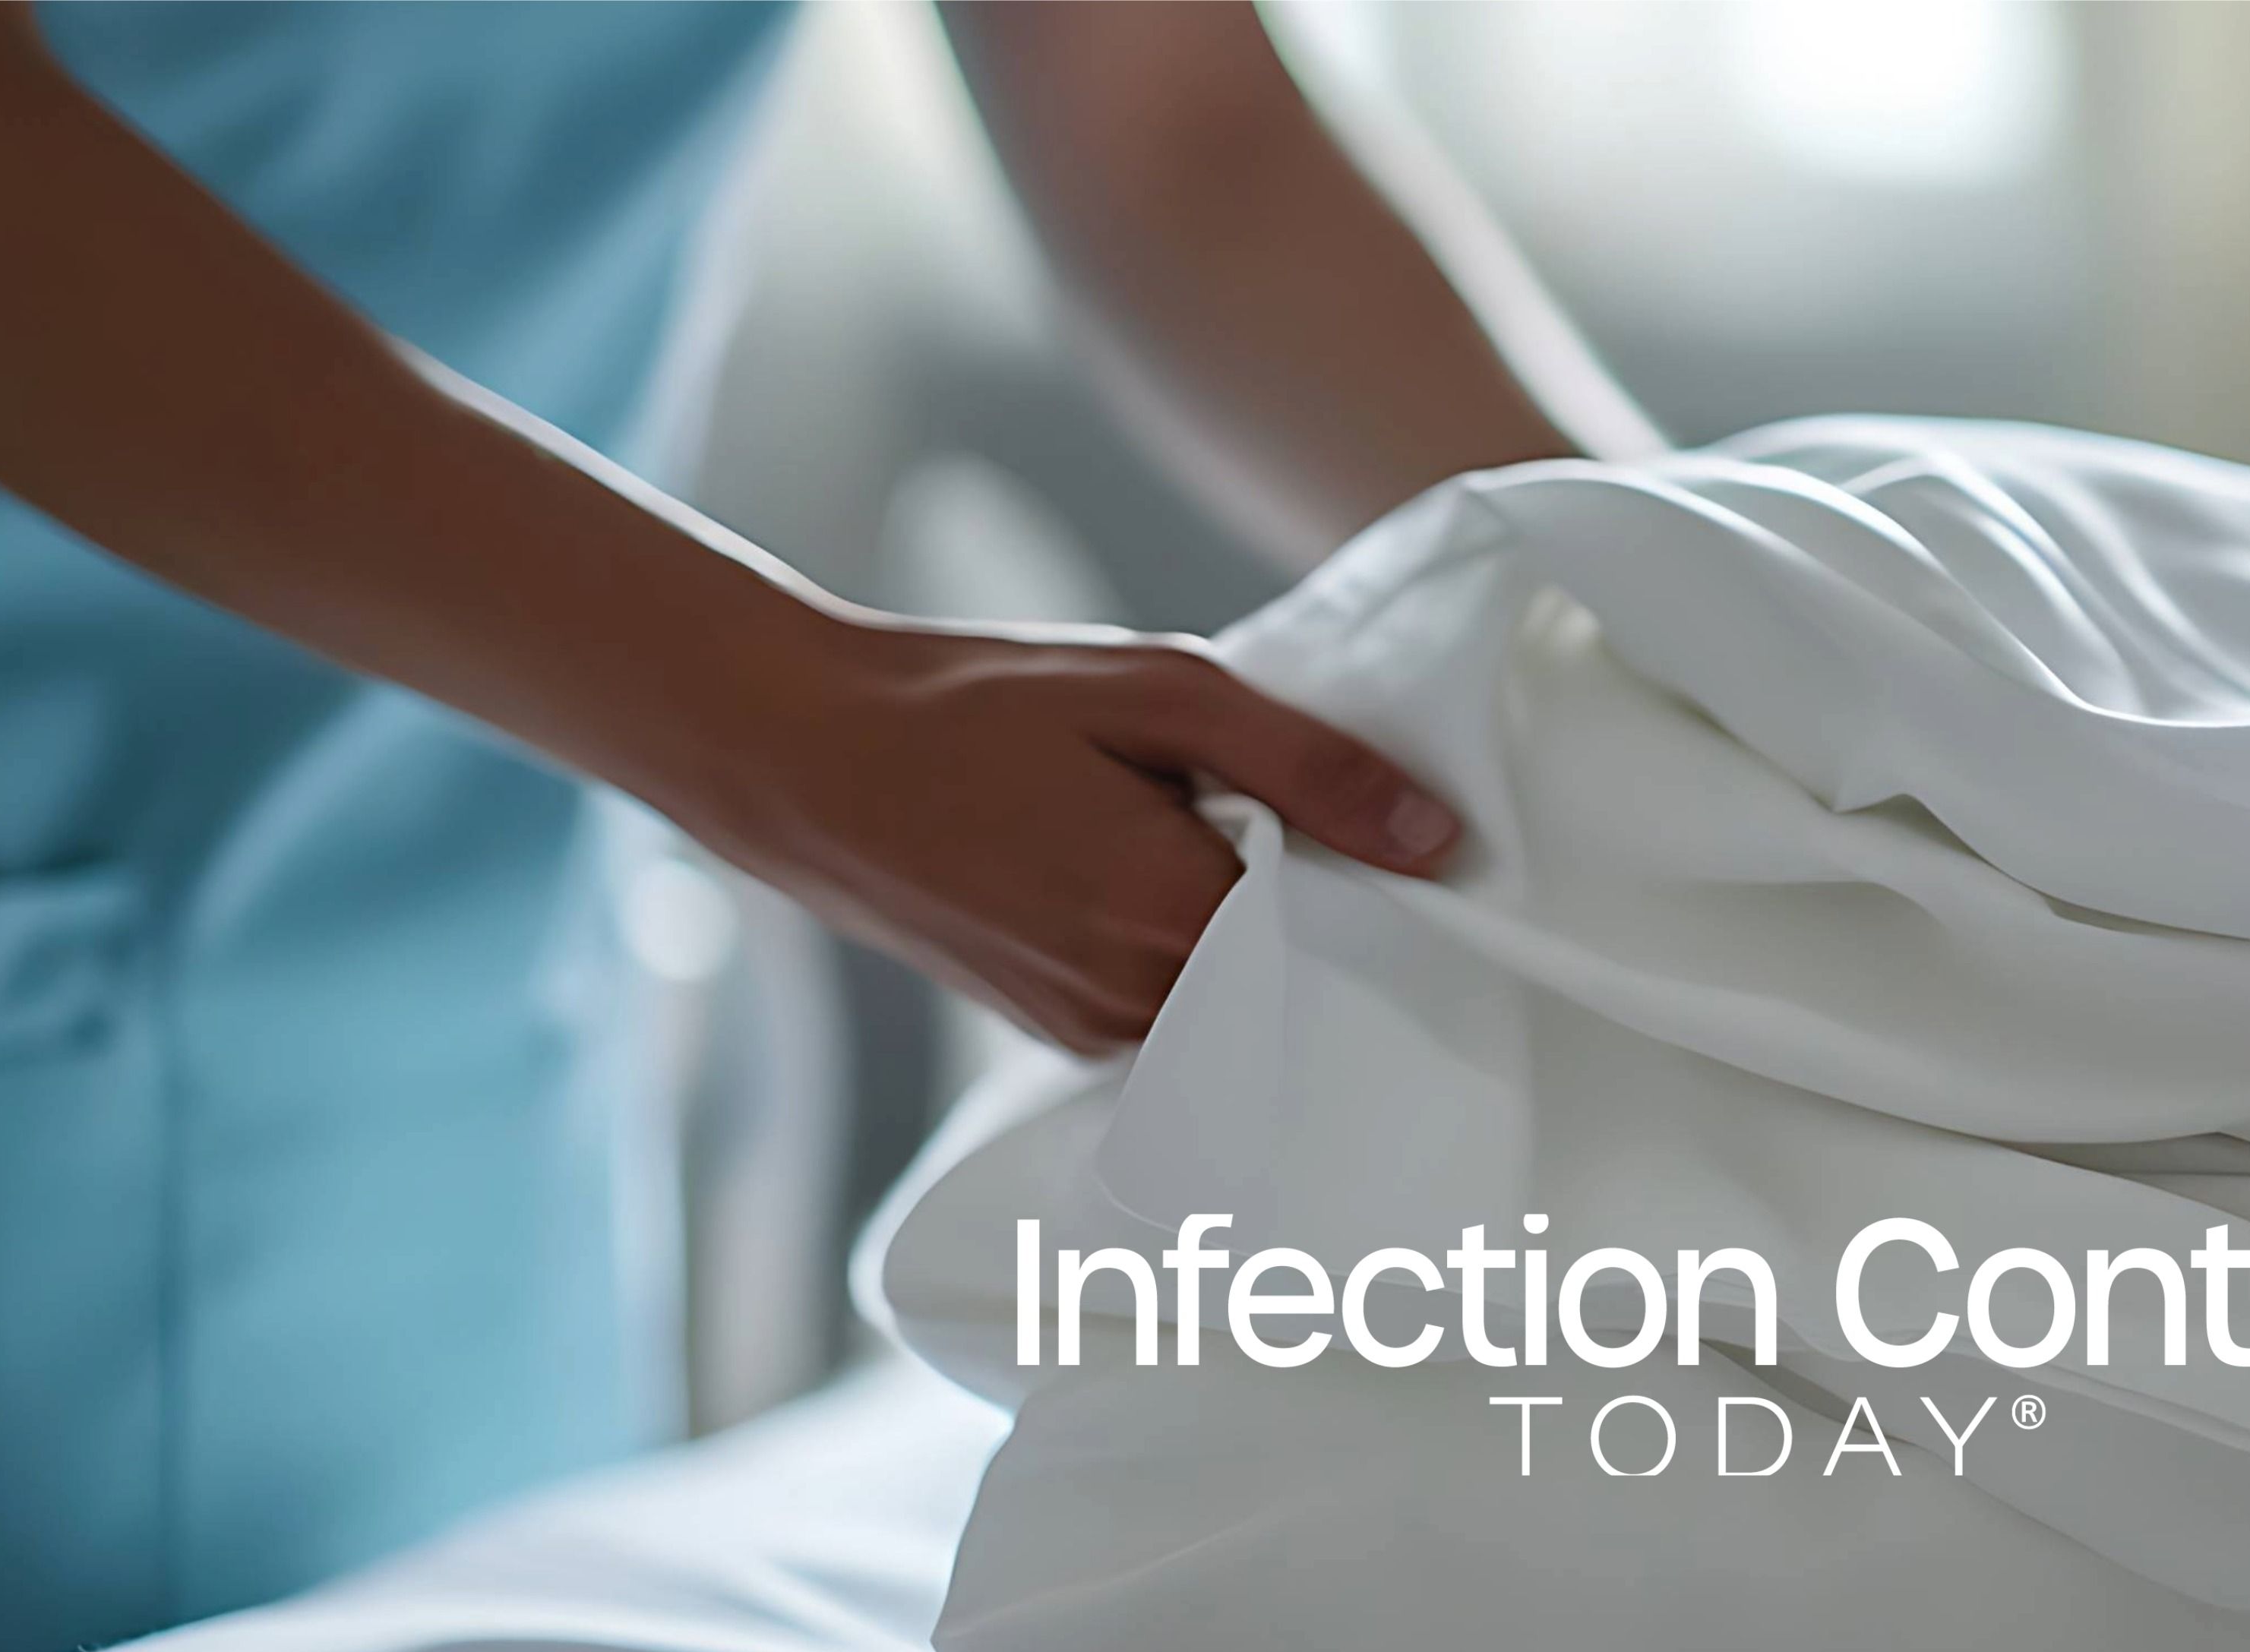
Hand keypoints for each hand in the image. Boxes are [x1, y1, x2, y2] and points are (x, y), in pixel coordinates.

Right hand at [656, 616, 1459, 1053]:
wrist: (810, 762)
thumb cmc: (978, 709)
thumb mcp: (1160, 690)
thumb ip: (1309, 766)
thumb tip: (1439, 839)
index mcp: (1171, 917)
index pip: (1348, 946)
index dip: (1377, 890)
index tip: (1380, 840)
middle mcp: (1136, 1004)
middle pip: (1297, 986)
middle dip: (1315, 915)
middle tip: (1285, 824)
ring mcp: (1092, 1034)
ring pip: (1233, 1004)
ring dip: (1245, 933)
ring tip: (1195, 836)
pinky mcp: (1060, 1034)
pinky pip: (1170, 1011)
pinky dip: (1186, 954)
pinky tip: (1153, 877)